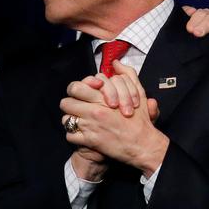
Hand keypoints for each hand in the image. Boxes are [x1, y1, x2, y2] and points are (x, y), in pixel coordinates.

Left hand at [61, 60, 168, 176]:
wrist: (143, 145)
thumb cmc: (140, 120)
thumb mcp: (138, 93)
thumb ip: (127, 75)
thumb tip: (116, 63)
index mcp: (102, 98)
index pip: (75, 87)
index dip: (76, 89)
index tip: (83, 94)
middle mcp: (93, 111)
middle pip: (66, 103)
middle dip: (70, 104)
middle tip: (76, 107)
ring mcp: (90, 126)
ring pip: (65, 119)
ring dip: (71, 120)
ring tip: (79, 121)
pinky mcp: (89, 141)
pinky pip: (70, 135)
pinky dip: (74, 135)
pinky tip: (81, 134)